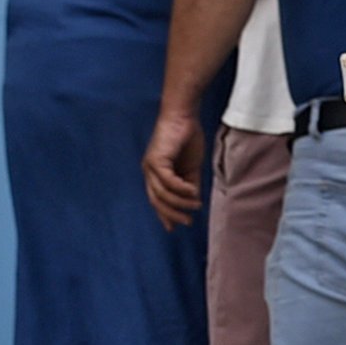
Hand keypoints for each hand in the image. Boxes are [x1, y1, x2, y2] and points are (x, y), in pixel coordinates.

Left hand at [143, 109, 206, 228]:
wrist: (183, 116)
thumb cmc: (187, 138)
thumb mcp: (191, 167)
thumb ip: (190, 184)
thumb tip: (194, 201)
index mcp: (156, 174)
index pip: (157, 200)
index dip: (165, 214)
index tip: (176, 227)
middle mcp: (149, 171)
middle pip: (156, 201)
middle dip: (172, 214)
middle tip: (187, 222)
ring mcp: (150, 166)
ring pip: (162, 193)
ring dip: (180, 202)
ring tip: (195, 205)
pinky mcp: (156, 160)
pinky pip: (168, 181)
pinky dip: (180, 188)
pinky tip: (193, 191)